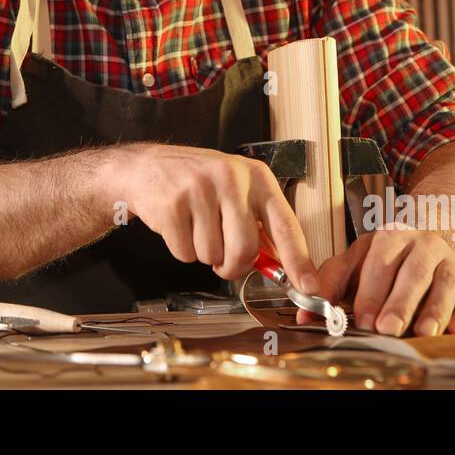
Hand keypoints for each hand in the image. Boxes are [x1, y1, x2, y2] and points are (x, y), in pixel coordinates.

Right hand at [107, 143, 319, 292]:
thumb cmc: (197, 183)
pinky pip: (185, 254)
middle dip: (232, 265)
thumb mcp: (236, 191)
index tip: (309, 287)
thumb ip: (260, 225)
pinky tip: (178, 225)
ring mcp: (199, 190)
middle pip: (245, 250)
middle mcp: (231, 178)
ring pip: (213, 256)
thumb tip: (283, 268)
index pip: (285, 224)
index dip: (298, 260)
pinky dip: (182, 250)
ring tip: (195, 226)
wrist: (145, 167)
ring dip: (204, 254)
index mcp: (256, 176)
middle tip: (222, 257)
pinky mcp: (172, 205)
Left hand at [298, 229, 454, 335]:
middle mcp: (424, 245)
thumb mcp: (355, 264)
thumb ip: (329, 285)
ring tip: (423, 331)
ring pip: (445, 283)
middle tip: (387, 328)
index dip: (370, 293)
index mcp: (390, 237)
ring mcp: (451, 262)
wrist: (430, 245)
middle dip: (400, 303)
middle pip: (413, 273)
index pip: (379, 263)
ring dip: (434, 309)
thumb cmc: (386, 262)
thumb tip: (305, 314)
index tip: (361, 319)